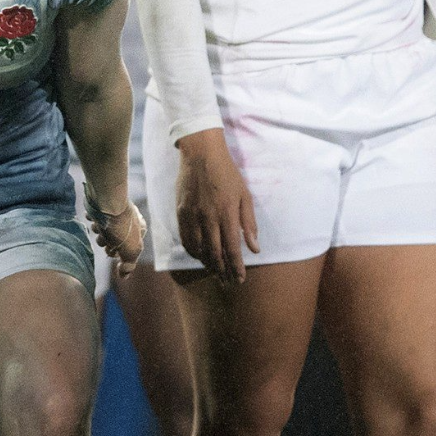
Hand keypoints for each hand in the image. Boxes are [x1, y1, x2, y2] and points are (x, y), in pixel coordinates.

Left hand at [89, 202, 146, 277]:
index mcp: (139, 231)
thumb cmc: (120, 227)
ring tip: (100, 226)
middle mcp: (128, 222)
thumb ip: (129, 265)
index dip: (120, 253)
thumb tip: (124, 277)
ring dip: (99, 232)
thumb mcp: (130, 251)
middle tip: (107, 238)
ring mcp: (115, 214)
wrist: (106, 201)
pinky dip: (93, 220)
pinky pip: (95, 219)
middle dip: (107, 243)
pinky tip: (94, 217)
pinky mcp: (102, 208)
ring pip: (103, 232)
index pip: (129, 250)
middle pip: (114, 242)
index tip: (115, 250)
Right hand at [174, 129, 258, 283]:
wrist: (200, 154)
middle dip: (222, 271)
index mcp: (227, 213)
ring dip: (208, 264)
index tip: (240, 279)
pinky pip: (186, 239)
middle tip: (228, 282)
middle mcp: (208, 218)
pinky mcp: (181, 213)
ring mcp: (192, 216)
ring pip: (199, 249)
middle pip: (215, 253)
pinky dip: (193, 252)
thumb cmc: (227, 173)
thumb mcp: (244, 195)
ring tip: (215, 272)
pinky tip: (200, 256)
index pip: (232, 248)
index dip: (236, 267)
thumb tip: (255, 248)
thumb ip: (249, 223)